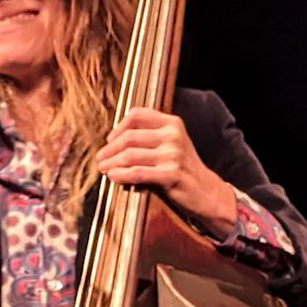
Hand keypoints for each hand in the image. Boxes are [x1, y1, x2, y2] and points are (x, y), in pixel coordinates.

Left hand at [94, 108, 237, 237]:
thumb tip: (114, 138)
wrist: (206, 191)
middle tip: (100, 158)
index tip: (110, 139)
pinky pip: (138, 173)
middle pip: (129, 137)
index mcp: (172, 123)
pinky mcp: (171, 174)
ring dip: (111, 163)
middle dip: (110, 149)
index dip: (119, 127)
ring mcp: (173, 155)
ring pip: (130, 155)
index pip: (137, 115)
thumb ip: (148, 136)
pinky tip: (113, 176)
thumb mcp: (170, 143)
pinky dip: (121, 174)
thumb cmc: (181, 167)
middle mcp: (173, 136)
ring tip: (103, 168)